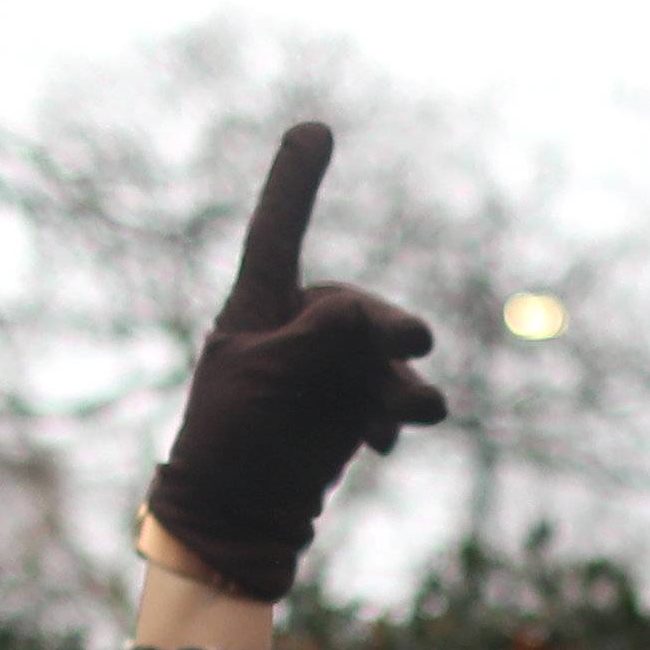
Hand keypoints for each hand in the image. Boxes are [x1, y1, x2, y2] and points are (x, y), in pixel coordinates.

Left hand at [145, 122, 446, 601]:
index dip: (293, 183)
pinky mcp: (348, 408)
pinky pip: (384, 398)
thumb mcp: (262, 381)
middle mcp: (295, 330)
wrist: (233, 519)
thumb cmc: (229, 444)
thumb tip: (354, 311)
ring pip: (378, 359)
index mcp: (256, 309)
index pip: (276, 235)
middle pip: (354, 311)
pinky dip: (389, 416)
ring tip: (419, 413)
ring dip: (398, 384)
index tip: (313, 130)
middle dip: (384, 330)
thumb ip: (311, 338)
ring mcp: (325, 370)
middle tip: (414, 345)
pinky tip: (383, 442)